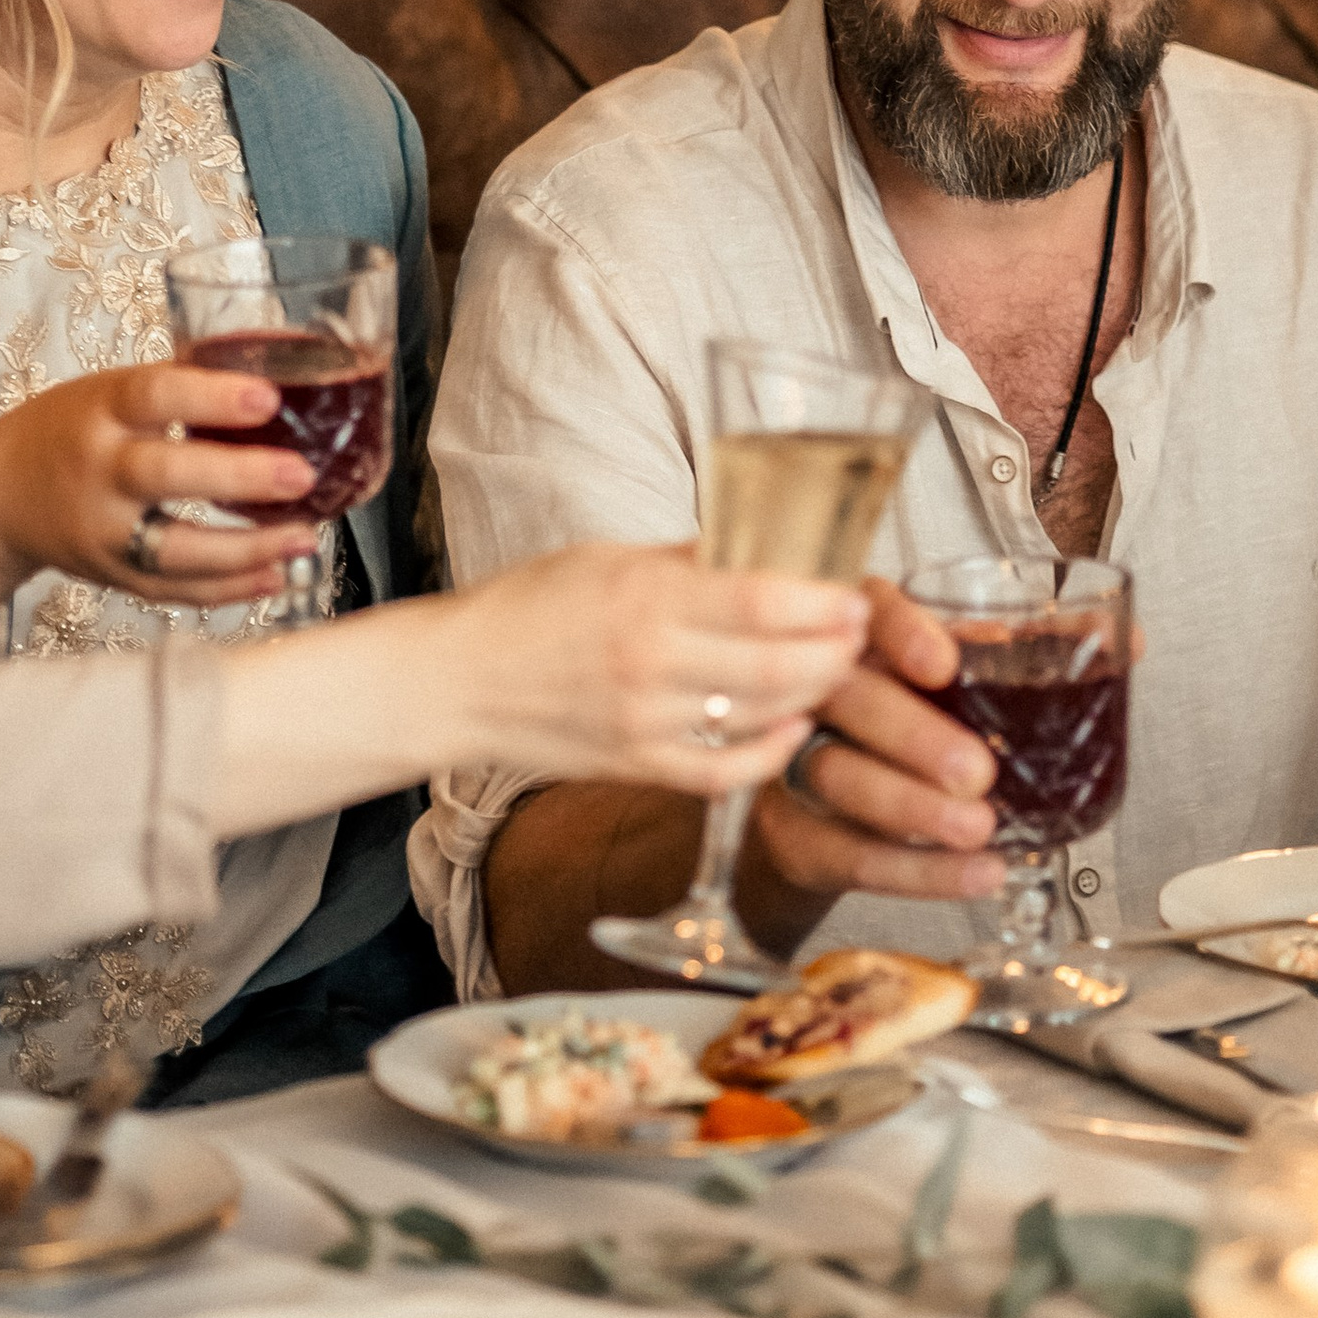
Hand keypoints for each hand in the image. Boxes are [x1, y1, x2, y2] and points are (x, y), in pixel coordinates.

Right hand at [0, 364, 324, 635]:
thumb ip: (181, 386)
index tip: (268, 398)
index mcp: (101, 410)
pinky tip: (276, 574)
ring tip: (306, 534)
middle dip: (238, 477)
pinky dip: (229, 589)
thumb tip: (282, 365)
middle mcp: (98, 471)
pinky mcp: (113, 576)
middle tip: (301, 474)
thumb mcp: (109, 390)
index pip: (154, 395)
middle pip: (164, 476)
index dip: (211, 397)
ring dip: (247, 550)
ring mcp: (104, 532)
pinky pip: (175, 590)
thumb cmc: (70, 430)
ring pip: (175, 550)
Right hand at [447, 545, 869, 792]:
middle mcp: (648, 662)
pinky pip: (724, 771)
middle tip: (859, 633)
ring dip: (812, 694)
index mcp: (643, 597)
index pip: (762, 598)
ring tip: (836, 669)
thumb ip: (688, 559)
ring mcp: (644, 722)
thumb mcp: (608, 558)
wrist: (457, 681)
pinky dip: (770, 752)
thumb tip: (764, 546)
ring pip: (759, 716)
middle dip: (834, 650)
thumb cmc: (528, 607)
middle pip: (776, 664)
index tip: (854, 592)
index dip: (823, 600)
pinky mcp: (636, 767)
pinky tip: (793, 727)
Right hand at [736, 575, 1004, 956]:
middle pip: (848, 697)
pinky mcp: (797, 831)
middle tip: (976, 772)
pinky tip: (973, 873)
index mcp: (867, 634)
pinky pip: (848, 852)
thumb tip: (1131, 644)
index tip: (943, 663)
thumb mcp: (970, 678)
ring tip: (977, 829)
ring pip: (839, 775)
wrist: (834, 810)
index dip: (902, 632)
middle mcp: (822, 687)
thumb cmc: (915, 719)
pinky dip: (916, 871)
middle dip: (911, 734)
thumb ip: (1039, 659)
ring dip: (911, 807)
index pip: (870, 609)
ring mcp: (797, 759)